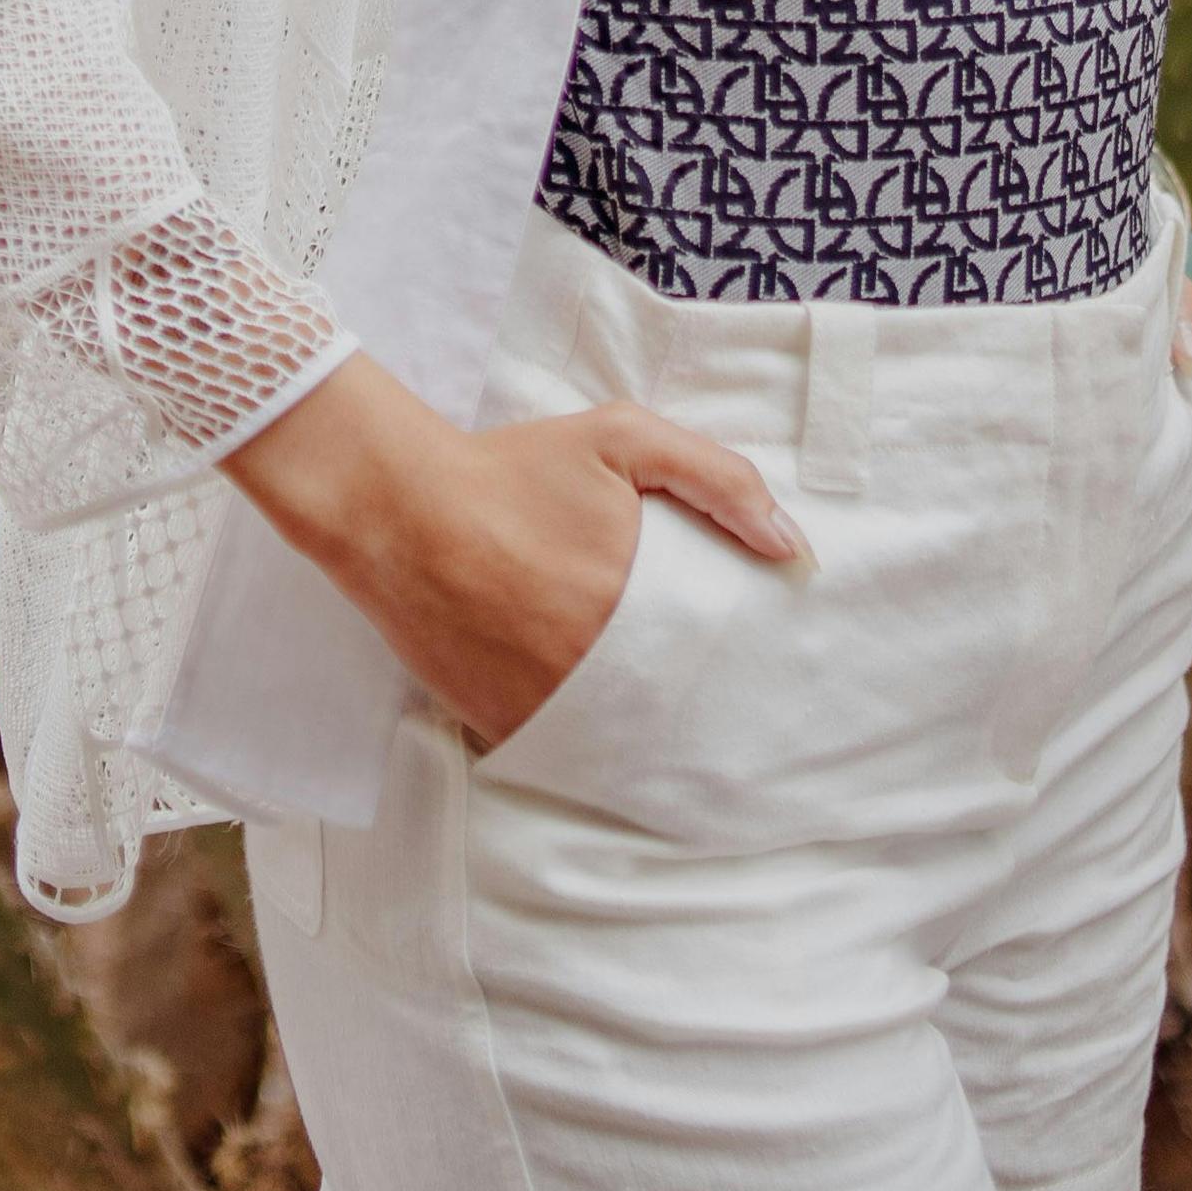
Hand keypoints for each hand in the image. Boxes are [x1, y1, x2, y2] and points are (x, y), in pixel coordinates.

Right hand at [225, 350, 805, 748]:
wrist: (399, 507)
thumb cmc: (514, 467)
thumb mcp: (622, 439)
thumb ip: (718, 479)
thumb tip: (792, 545)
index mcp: (637, 605)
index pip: (716, 659)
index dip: (738, 665)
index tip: (760, 668)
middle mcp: (596, 669)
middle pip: (674, 707)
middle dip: (699, 704)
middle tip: (726, 703)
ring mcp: (546, 707)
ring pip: (622, 741)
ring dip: (645, 730)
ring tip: (667, 716)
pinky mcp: (501, 727)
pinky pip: (562, 752)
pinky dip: (583, 742)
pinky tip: (597, 721)